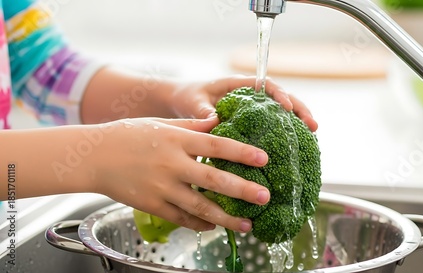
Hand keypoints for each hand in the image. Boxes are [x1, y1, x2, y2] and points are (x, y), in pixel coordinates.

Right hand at [87, 117, 270, 232]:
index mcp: (177, 140)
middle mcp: (172, 164)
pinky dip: (200, 224)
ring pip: (200, 207)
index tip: (264, 159)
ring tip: (247, 224)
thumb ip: (193, 126)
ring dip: (227, 218)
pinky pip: (182, 218)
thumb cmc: (129, 135)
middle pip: (213, 180)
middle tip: (265, 197)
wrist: (94, 156)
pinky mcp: (152, 205)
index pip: (216, 146)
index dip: (242, 153)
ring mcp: (162, 188)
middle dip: (243, 190)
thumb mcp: (163, 124)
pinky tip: (215, 227)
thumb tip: (220, 123)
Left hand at [169, 75, 318, 131]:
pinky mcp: (252, 121)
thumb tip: (215, 121)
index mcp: (238, 85)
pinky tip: (297, 144)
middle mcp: (250, 94)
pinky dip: (286, 131)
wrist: (181, 103)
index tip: (288, 108)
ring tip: (313, 133)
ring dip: (297, 121)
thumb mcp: (193, 102)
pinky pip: (273, 124)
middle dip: (299, 109)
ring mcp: (253, 108)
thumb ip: (203, 111)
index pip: (265, 86)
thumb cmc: (187, 97)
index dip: (279, 95)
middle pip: (281, 98)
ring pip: (281, 112)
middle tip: (313, 125)